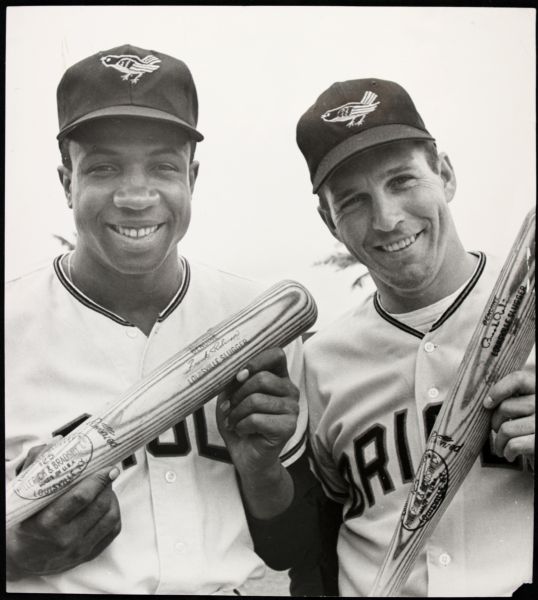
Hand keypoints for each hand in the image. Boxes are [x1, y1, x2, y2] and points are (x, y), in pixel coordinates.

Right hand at [7, 442, 121, 579]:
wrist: (20, 558)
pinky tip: (106, 503)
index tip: (107, 467)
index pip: (80, 498)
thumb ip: (38, 465)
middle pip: (99, 505)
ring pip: (110, 517)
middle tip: (108, 472)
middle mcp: (65, 539)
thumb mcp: (24, 494)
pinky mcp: (88, 555)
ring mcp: (78, 550)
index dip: (98, 480)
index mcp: (46, 523)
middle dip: (107, 485)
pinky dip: (114, 512)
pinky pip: (112, 530)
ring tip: (106, 487)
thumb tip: (59, 441)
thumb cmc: (23, 520)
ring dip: (112, 497)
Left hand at [216, 347, 299, 477]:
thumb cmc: (240, 424)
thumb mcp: (232, 397)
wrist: (247, 458)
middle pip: (262, 378)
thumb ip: (235, 381)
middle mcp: (290, 390)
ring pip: (257, 399)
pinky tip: (242, 430)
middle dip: (238, 394)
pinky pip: (257, 419)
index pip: (276, 354)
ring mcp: (292, 409)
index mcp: (279, 378)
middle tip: (229, 408)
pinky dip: (242, 425)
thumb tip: (236, 372)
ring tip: (233, 421)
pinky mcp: (288, 427)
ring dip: (237, 412)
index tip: (239, 375)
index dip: (256, 360)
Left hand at [484, 370, 534, 465]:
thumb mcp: (522, 407)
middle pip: (507, 407)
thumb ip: (512, 398)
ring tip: (501, 445)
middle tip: (496, 429)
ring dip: (499, 441)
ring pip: (507, 428)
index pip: (518, 379)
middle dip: (495, 421)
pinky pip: (514, 444)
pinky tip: (509, 454)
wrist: (537, 447)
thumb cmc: (527, 428)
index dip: (499, 389)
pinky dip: (507, 451)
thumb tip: (485, 400)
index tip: (487, 403)